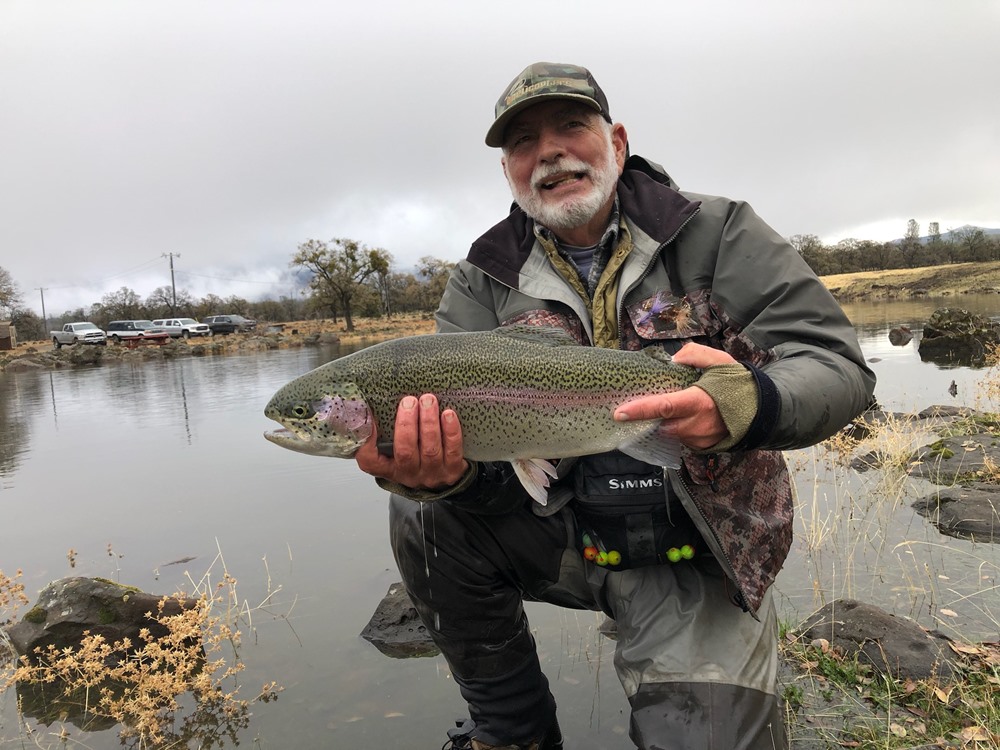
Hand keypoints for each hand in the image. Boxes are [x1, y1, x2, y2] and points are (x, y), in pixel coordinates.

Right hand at [355, 393, 468, 489]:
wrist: (446, 479)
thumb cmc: (418, 458)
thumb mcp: (396, 450)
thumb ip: (385, 432)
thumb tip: (372, 404)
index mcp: (390, 468)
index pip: (370, 461)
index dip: (367, 442)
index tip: (370, 419)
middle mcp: (410, 473)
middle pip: (405, 452)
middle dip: (407, 423)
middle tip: (409, 401)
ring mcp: (432, 473)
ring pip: (430, 449)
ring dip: (429, 422)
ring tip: (428, 401)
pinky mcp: (453, 469)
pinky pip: (453, 450)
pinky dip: (450, 431)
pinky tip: (448, 414)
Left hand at [613, 343, 733, 449]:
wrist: (763, 410)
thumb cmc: (738, 384)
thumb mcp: (719, 361)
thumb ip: (695, 355)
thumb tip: (674, 359)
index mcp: (699, 401)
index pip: (663, 407)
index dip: (640, 410)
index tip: (620, 412)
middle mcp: (698, 425)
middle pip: (662, 424)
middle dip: (657, 417)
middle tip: (660, 403)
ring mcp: (701, 439)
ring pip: (672, 433)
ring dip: (671, 423)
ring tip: (684, 409)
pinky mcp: (704, 448)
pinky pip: (684, 440)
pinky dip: (682, 430)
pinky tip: (692, 419)